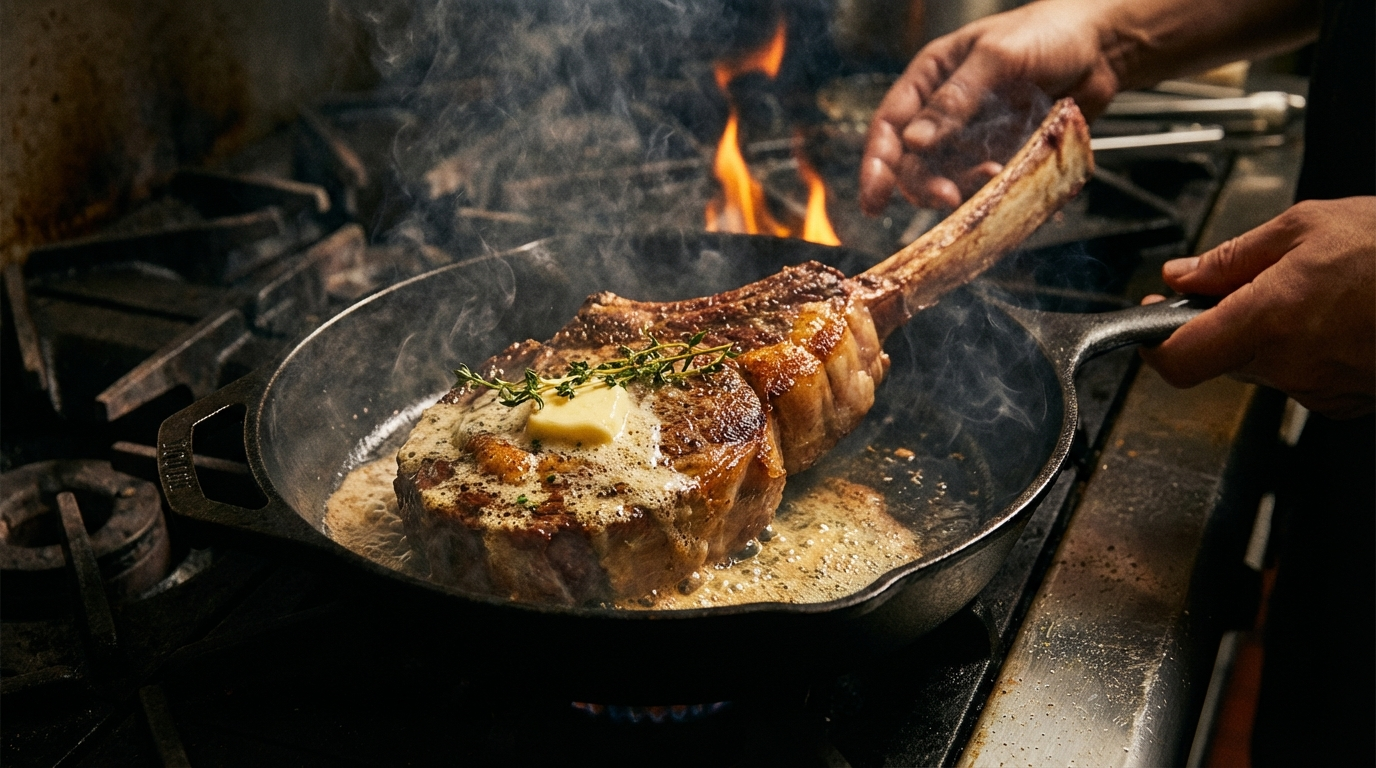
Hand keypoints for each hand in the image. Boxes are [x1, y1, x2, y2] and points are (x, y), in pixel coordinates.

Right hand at [859, 0, 1120, 214]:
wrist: (1104, 45)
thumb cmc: (1049, 32)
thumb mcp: (998, 57)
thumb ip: (955, 98)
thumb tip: (914, 140)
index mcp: (931, 78)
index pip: (889, 125)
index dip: (877, 165)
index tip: (873, 200)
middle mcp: (944, 111)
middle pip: (914, 162)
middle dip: (925, 185)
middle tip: (949, 198)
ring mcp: (973, 135)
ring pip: (948, 178)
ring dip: (964, 187)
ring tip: (995, 175)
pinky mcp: (1000, 152)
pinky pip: (985, 182)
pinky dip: (992, 191)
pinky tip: (1009, 182)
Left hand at [1139, 197, 1375, 418]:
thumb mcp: (1306, 227)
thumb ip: (1231, 258)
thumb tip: (1181, 275)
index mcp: (1270, 320)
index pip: (1177, 361)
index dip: (1153, 344)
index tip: (1151, 321)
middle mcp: (1292, 366)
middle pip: (1219, 358)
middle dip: (1222, 322)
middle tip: (1253, 282)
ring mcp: (1323, 390)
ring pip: (1263, 366)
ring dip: (1270, 333)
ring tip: (1318, 292)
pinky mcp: (1348, 402)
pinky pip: (1304, 377)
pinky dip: (1309, 349)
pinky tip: (1342, 317)